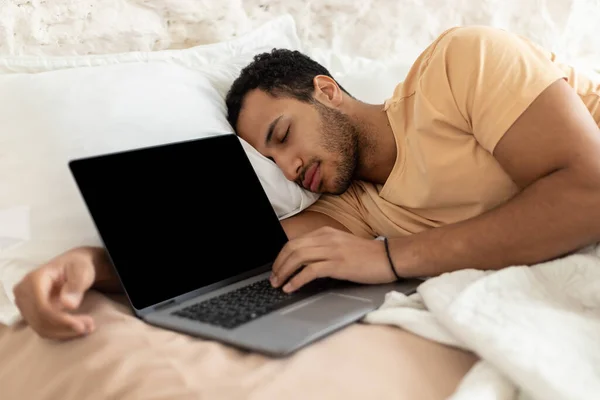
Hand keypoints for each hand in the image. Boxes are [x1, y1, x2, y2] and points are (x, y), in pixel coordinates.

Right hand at [13, 247, 97, 339]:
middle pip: (40, 320)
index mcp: (33, 279)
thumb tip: (68, 305)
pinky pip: (42, 328)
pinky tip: (76, 329)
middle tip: (90, 327)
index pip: (42, 308)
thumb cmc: (77, 266)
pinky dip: (60, 332)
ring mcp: (23, 304)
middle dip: (65, 328)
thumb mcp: (82, 270)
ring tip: (87, 327)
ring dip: (64, 332)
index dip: (61, 320)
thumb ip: (76, 285)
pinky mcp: (29, 313)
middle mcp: (23, 292)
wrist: (71, 267)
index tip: (82, 326)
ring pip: (40, 328)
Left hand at [270, 227, 396, 292]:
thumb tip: (303, 263)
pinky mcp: (338, 264)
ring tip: (278, 284)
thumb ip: (323, 249)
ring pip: (298, 257)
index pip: (294, 242)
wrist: (389, 257)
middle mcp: (326, 238)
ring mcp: (332, 250)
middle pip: (292, 248)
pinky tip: (291, 287)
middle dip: (278, 265)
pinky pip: (310, 270)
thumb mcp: (341, 245)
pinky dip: (297, 280)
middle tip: (273, 279)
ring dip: (284, 272)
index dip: (281, 256)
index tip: (277, 269)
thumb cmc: (367, 255)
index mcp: (325, 233)